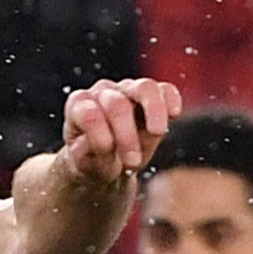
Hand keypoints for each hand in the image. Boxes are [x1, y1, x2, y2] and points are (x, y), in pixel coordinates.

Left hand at [60, 78, 182, 184]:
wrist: (106, 161)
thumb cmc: (93, 160)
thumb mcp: (85, 165)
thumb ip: (89, 156)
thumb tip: (102, 144)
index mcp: (78, 106)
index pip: (89, 113)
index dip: (99, 135)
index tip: (107, 155)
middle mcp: (102, 92)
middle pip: (116, 103)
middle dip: (126, 135)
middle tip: (132, 162)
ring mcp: (127, 89)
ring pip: (144, 88)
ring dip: (153, 111)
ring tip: (157, 132)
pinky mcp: (151, 94)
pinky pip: (164, 89)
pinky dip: (171, 99)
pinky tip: (174, 113)